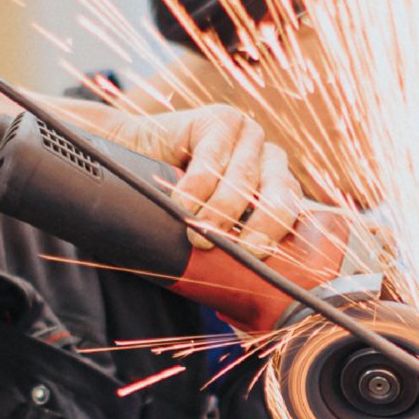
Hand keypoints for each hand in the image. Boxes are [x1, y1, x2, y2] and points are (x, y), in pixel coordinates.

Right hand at [86, 104, 304, 257]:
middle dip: (259, 226)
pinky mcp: (222, 119)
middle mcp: (268, 159)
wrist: (127, 153)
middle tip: (235, 249)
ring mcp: (248, 136)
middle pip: (280, 194)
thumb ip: (229, 243)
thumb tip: (244, 298)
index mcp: (275, 186)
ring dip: (218, 213)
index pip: (292, 211)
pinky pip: (214, 160)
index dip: (275, 233)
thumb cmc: (170, 197)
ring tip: (196, 234)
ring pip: (244, 180)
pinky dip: (196, 188)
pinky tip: (181, 205)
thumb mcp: (208, 223)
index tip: (254, 255)